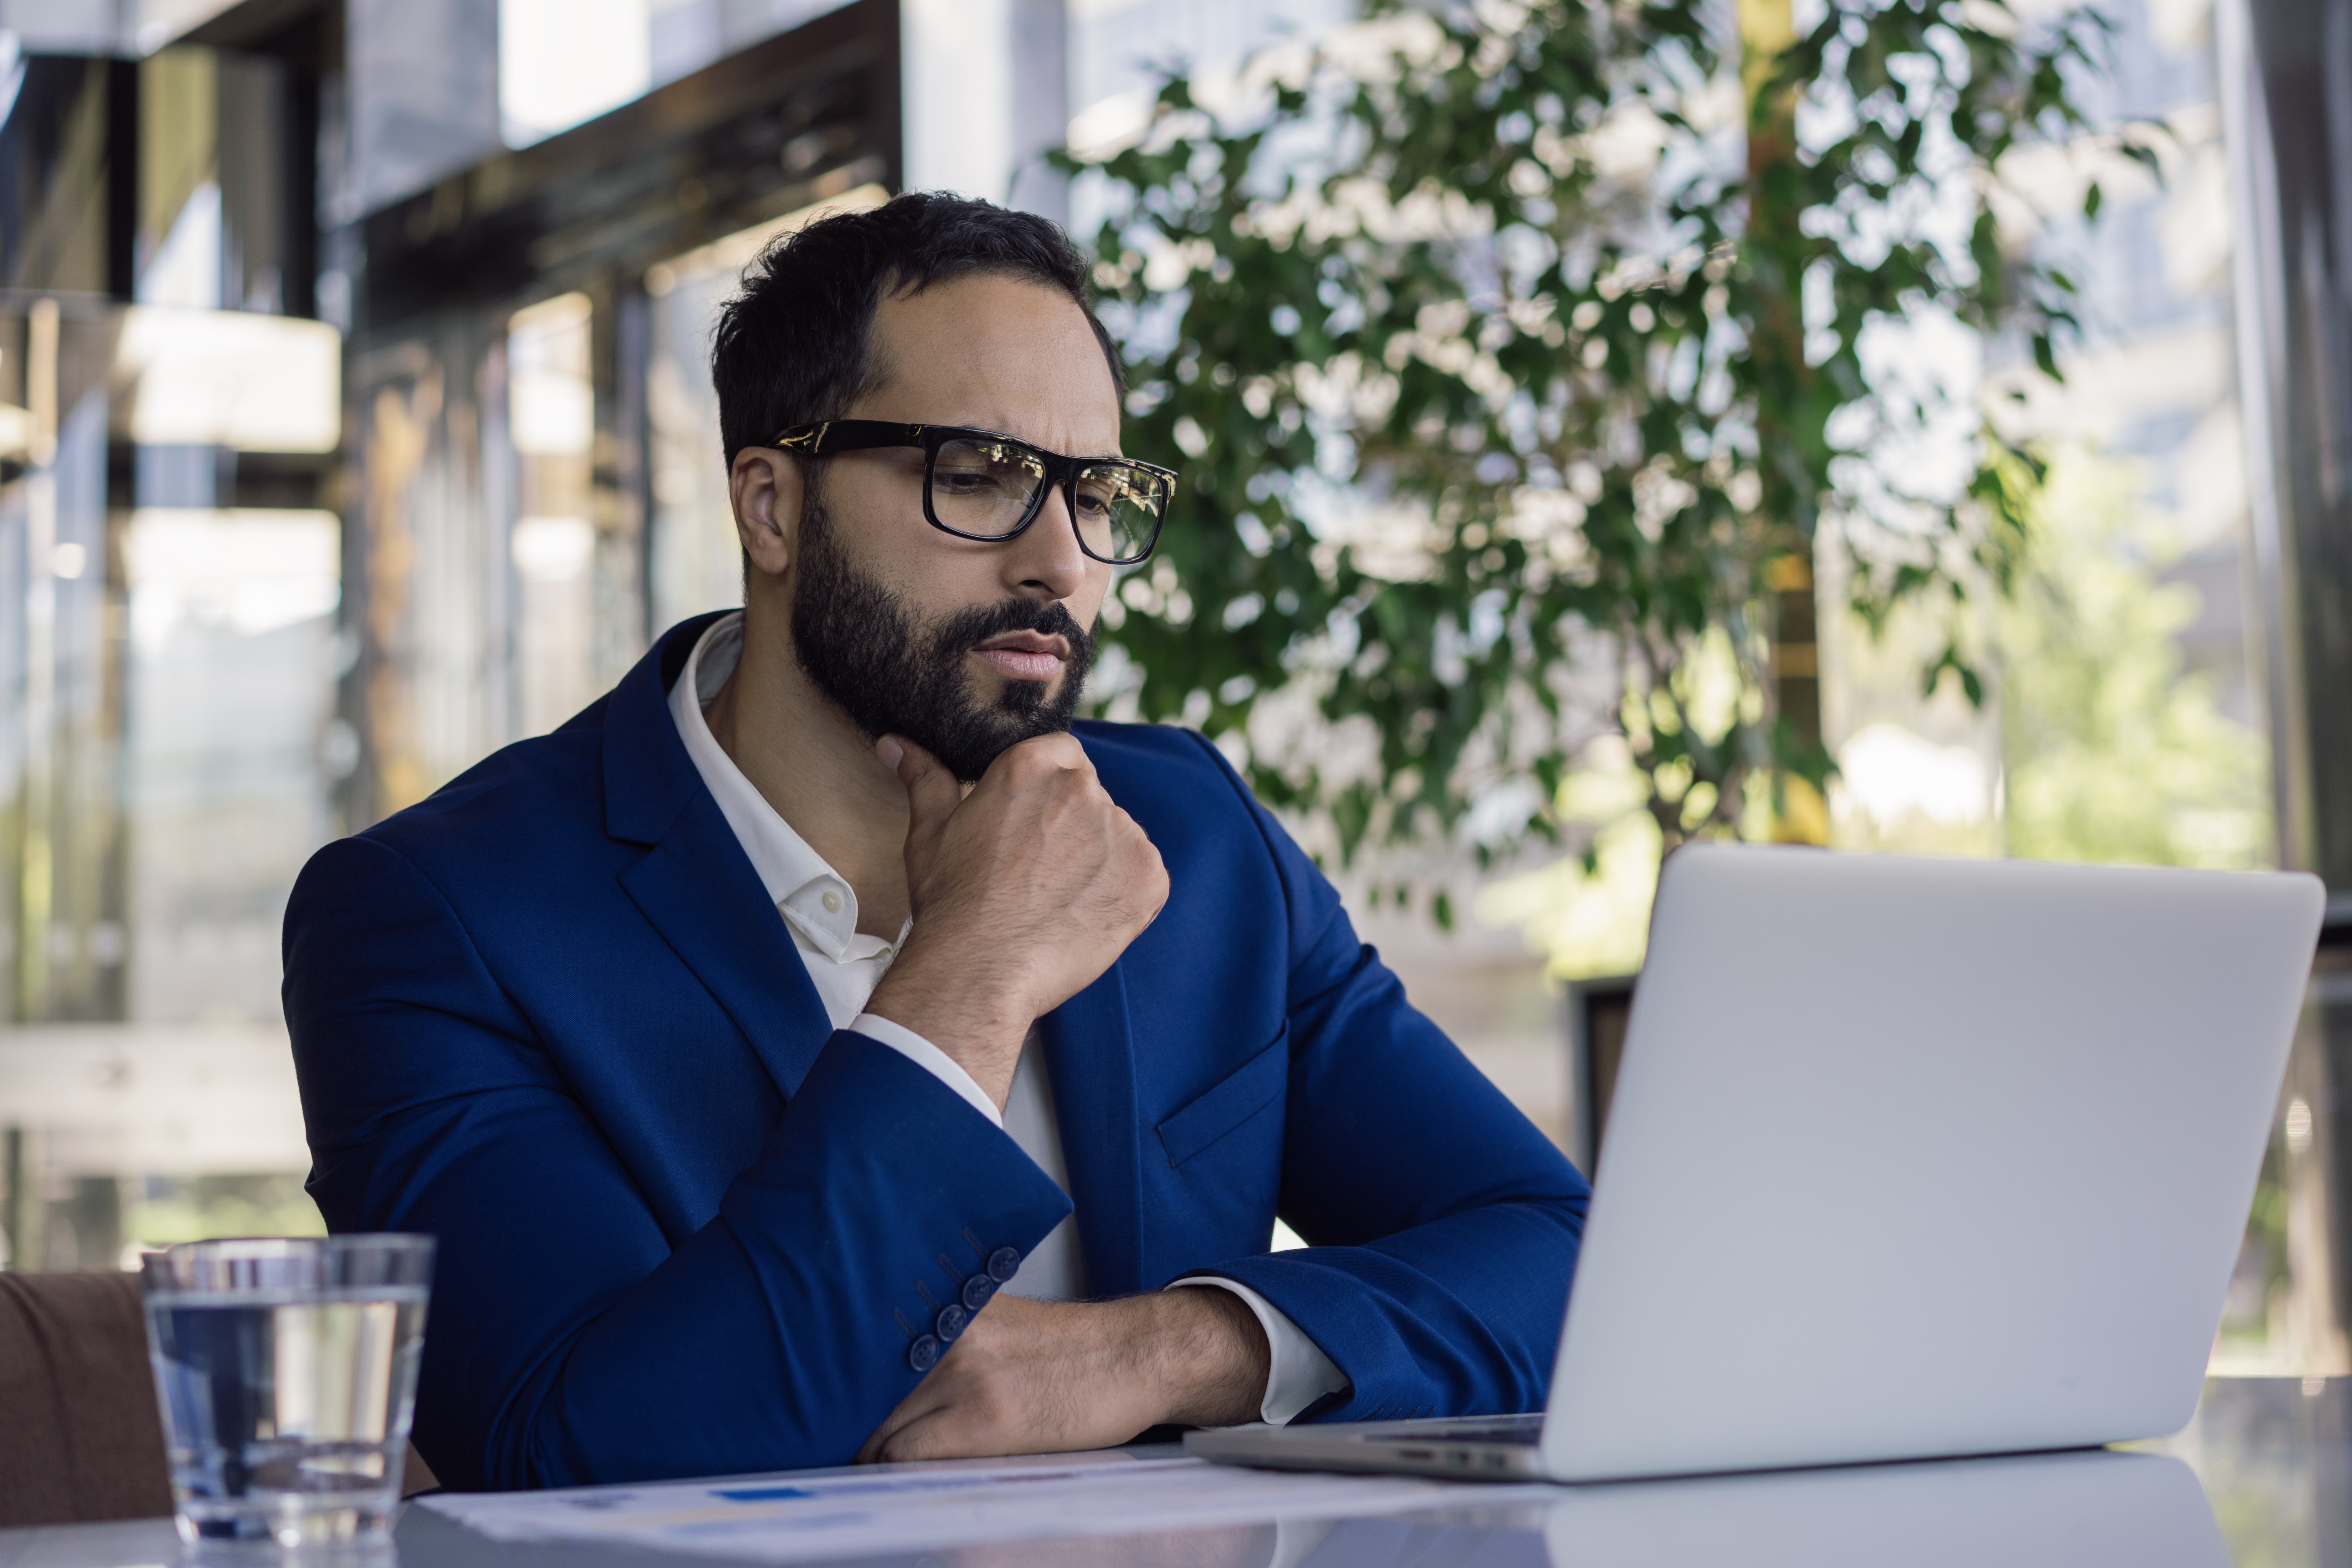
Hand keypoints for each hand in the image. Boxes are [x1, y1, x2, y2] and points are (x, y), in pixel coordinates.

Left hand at [857, 1290, 1270, 1463]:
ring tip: (862, 1468)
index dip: (828, 1383)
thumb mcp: (992, 1321)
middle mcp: (945, 1333)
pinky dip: (892, 1471)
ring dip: (865, 1454)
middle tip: (825, 1445)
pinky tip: (895, 1477)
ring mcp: (963, 1376)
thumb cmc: (1065, 1348)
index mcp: (943, 1305)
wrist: (1133, 1354)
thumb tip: (873, 1372)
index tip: (812, 1405)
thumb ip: (937, 1337)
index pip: (857, 1345)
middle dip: (840, 1422)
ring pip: (876, 1428)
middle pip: (857, 1388)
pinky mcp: (985, 1419)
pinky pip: (908, 1456)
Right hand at [864, 733, 1167, 1106]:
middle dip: (1072, 828)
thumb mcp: (929, 833)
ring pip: (1119, 837)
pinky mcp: (1148, 878)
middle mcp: (1081, 790)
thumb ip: (924, 779)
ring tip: (1058, 902)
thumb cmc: (951, 905)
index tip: (1035, 822)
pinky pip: (1145, 876)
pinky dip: (1123, 895)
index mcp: (1031, 767)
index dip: (1050, 787)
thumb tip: (895, 744)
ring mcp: (1122, 833)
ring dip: (1099, 861)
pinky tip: (1085, 918)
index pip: (1063, 752)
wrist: (980, 971)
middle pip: (1091, 796)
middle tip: (1039, 874)